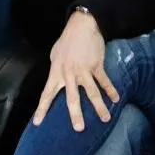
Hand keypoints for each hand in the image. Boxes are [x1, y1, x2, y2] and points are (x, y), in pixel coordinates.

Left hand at [33, 11, 119, 131]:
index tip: (37, 122)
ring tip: (105, 119)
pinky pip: (104, 81)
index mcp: (56, 72)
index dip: (42, 108)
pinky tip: (116, 99)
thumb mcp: (55, 55)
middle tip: (79, 129)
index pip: (47, 93)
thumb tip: (58, 82)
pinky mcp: (96, 65)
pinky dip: (111, 90)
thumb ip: (56, 71)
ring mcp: (83, 70)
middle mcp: (69, 73)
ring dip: (100, 107)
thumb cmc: (67, 41)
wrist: (81, 26)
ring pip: (92, 92)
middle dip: (75, 114)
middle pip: (72, 97)